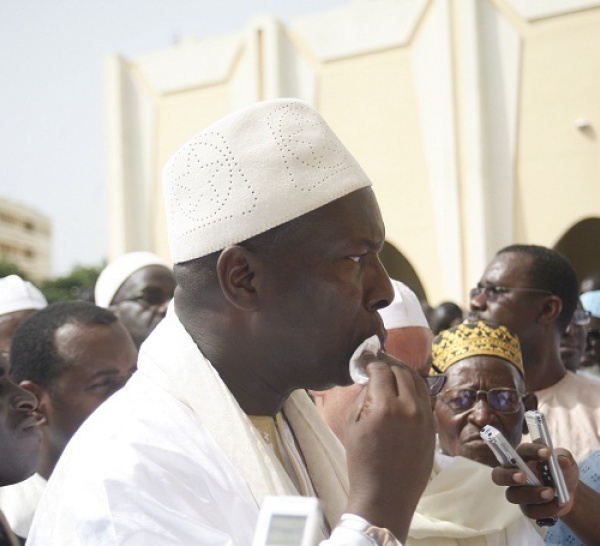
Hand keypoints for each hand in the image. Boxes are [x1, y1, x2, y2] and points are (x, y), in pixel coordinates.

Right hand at [343, 351, 435, 541]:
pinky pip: (425, 398)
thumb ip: (362, 396)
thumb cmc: (362, 462)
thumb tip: (370, 378)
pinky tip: (403, 391)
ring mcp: (425, 418)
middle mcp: (410, 408)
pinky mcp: (433, 428)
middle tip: (377, 363)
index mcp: (385, 407)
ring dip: (403, 373)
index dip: (371, 361)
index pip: (381, 370)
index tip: (364, 360)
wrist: (385, 496)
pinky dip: (414, 390)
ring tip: (391, 373)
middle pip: (401, 371)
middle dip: (387, 364)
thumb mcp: (351, 425)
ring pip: (417, 381)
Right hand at [491, 443, 578, 519]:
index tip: (547, 452)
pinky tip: (557, 504)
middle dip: (508, 476)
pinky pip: (529, 511)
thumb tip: (562, 460)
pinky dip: (544, 509)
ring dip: (531, 494)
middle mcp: (514, 473)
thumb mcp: (566, 461)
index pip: (521, 451)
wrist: (570, 493)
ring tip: (551, 493)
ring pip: (512, 495)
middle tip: (523, 476)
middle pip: (498, 475)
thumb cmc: (562, 471)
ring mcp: (518, 492)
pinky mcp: (526, 508)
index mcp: (522, 457)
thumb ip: (564, 457)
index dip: (532, 451)